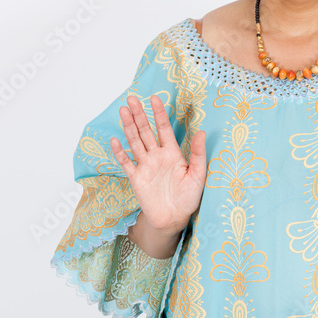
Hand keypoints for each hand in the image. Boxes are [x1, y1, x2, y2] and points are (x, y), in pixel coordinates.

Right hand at [110, 93, 206, 232]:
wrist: (174, 218)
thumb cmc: (188, 197)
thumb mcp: (198, 175)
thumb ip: (199, 153)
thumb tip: (203, 131)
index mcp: (172, 153)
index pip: (164, 129)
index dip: (159, 114)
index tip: (155, 98)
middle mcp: (157, 156)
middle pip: (146, 132)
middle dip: (139, 115)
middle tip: (132, 98)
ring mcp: (145, 166)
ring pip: (135, 142)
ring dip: (129, 127)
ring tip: (123, 111)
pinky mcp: (136, 178)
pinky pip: (126, 163)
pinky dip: (120, 153)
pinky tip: (115, 140)